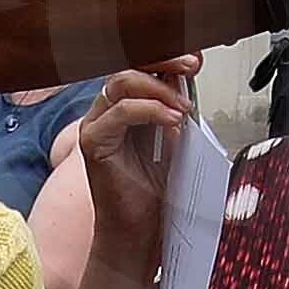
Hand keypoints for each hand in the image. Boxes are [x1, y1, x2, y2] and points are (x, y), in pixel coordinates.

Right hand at [69, 59, 192, 257]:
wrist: (139, 231)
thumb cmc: (156, 189)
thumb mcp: (175, 137)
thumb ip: (176, 106)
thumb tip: (189, 74)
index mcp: (127, 106)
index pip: (142, 66)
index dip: (168, 56)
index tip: (195, 57)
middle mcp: (107, 110)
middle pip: (129, 66)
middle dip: (164, 60)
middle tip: (191, 66)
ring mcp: (96, 124)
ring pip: (121, 82)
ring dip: (158, 87)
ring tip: (183, 105)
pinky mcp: (92, 142)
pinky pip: (119, 111)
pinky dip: (149, 109)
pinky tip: (172, 119)